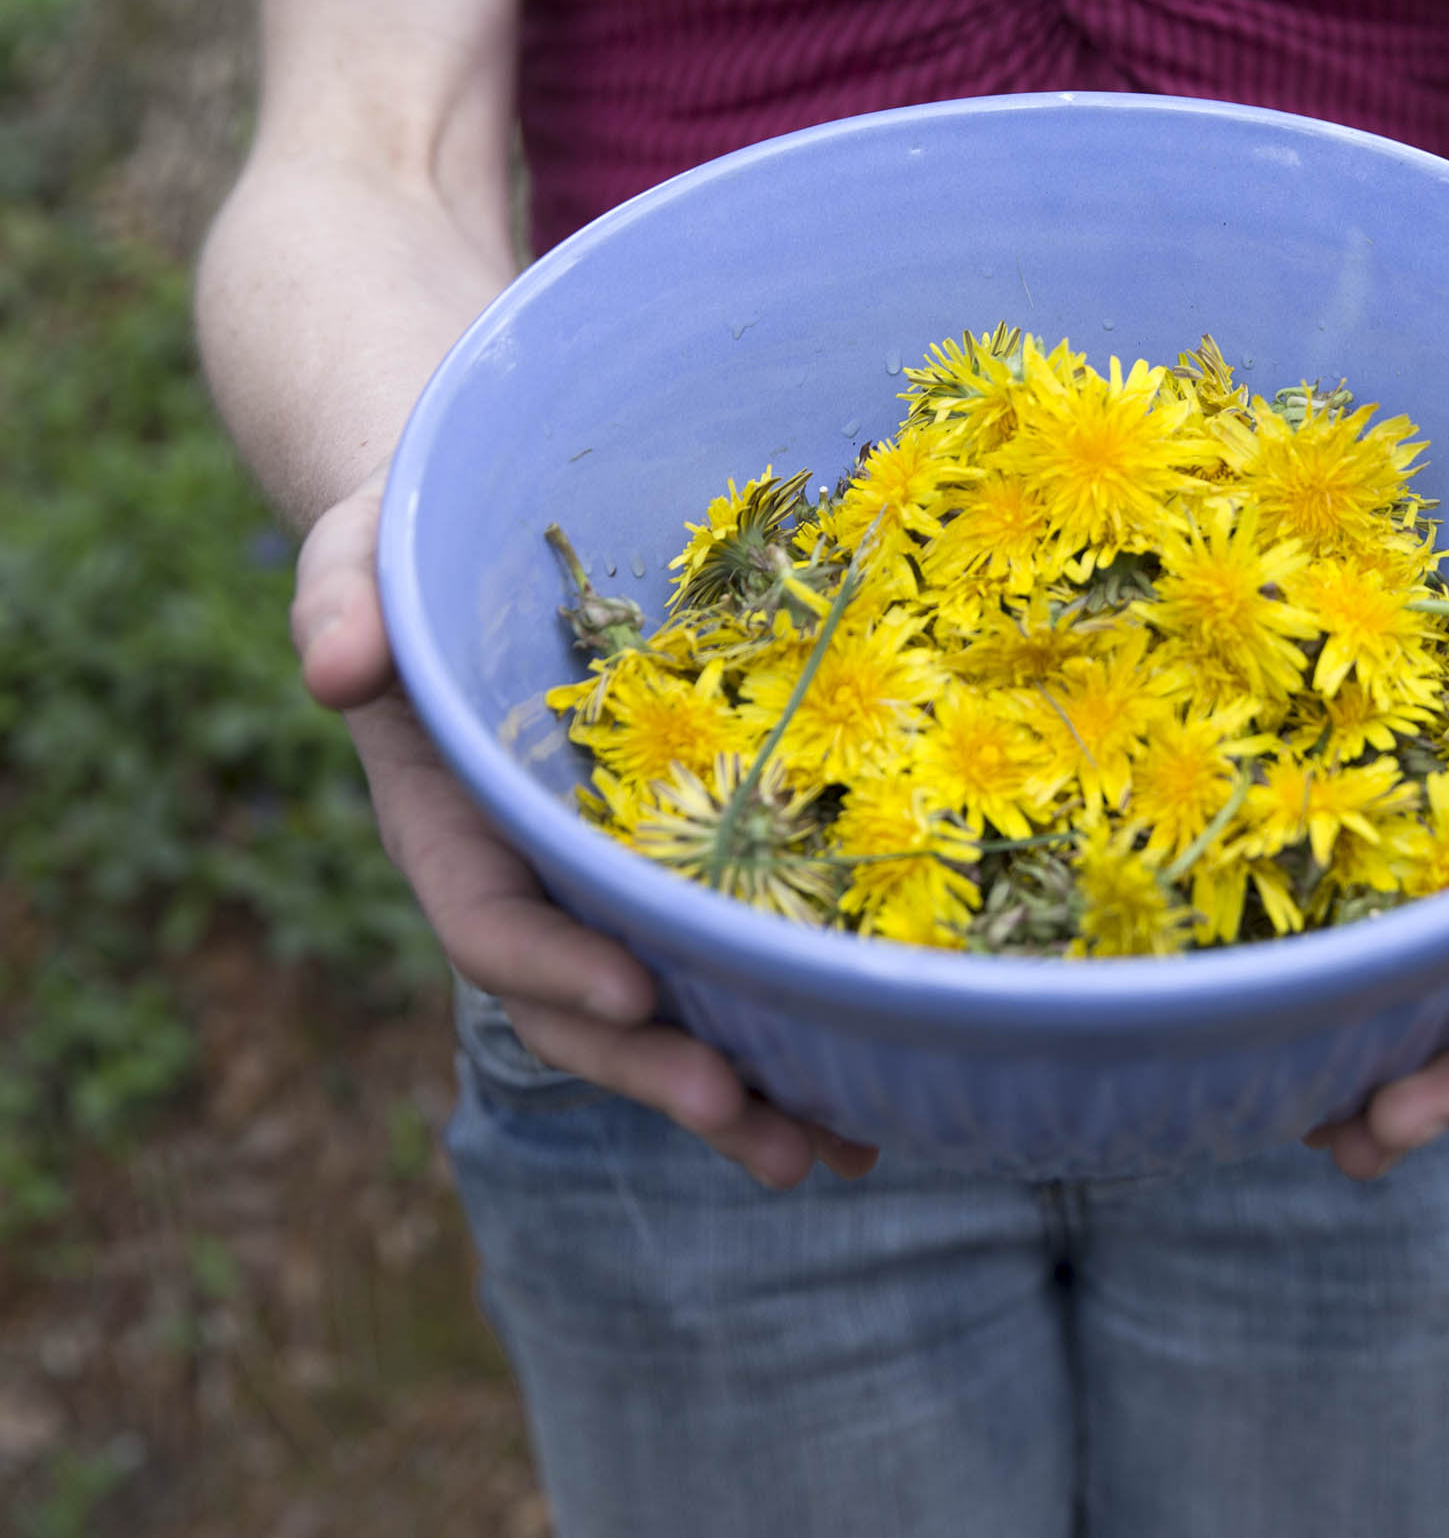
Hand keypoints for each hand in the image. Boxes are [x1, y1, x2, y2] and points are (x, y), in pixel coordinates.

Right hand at [293, 480, 878, 1189]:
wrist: (477, 543)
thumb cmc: (414, 546)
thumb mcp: (360, 556)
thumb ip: (341, 605)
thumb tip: (335, 671)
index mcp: (449, 825)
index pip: (487, 920)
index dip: (551, 967)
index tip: (633, 989)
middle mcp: (527, 878)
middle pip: (585, 1007)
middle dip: (661, 1072)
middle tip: (753, 1121)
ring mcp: (600, 883)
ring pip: (664, 1010)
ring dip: (742, 1088)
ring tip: (835, 1149)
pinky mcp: (670, 862)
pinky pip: (720, 952)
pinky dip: (784, 1017)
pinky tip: (869, 1069)